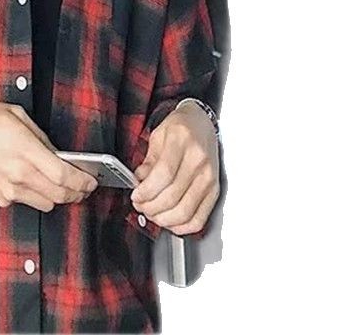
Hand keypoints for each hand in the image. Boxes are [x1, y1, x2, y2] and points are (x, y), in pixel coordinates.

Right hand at [0, 95, 98, 211]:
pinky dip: (34, 194)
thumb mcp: (17, 115)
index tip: (92, 179)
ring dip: (57, 196)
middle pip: (60, 196)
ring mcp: (7, 190)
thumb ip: (41, 138)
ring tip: (60, 183)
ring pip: (46, 205)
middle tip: (84, 185)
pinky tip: (31, 180)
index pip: (65, 176)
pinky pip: (25, 202)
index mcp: (26, 151)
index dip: (84, 182)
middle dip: (77, 193)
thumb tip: (57, 154)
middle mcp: (18, 175)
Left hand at [130, 103, 219, 235]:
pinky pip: (199, 218)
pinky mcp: (214, 190)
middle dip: (150, 207)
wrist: (202, 123)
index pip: (164, 174)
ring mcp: (209, 177)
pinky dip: (182, 226)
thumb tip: (139, 182)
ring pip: (185, 211)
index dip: (146, 191)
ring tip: (151, 213)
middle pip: (172, 196)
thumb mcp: (158, 135)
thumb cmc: (179, 127)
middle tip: (140, 205)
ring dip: (163, 219)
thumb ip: (148, 160)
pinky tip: (169, 221)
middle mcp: (198, 160)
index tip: (135, 195)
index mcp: (182, 141)